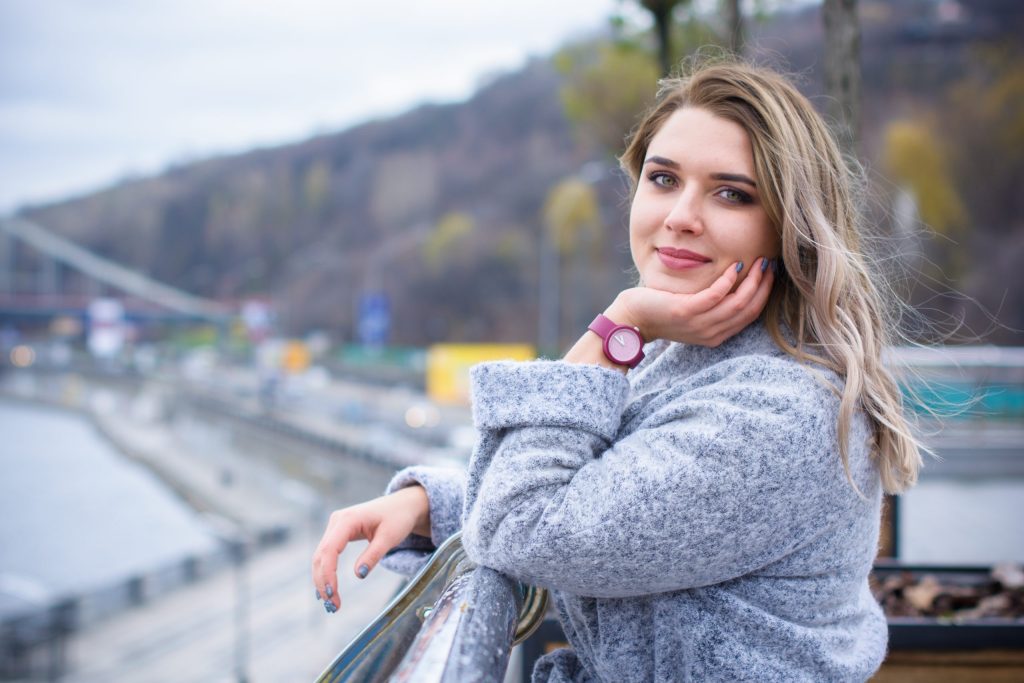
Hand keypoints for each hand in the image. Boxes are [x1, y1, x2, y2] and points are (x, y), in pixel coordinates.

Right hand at [311, 485, 429, 612]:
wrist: (403, 505)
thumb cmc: (399, 517)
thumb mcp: (390, 537)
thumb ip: (374, 555)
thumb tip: (359, 574)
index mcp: (348, 519)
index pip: (329, 550)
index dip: (328, 574)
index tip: (332, 594)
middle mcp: (337, 521)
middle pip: (321, 555)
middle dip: (323, 582)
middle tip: (333, 606)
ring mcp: (336, 526)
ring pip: (321, 556)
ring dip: (323, 580)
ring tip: (331, 603)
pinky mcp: (338, 532)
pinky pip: (327, 554)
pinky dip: (326, 572)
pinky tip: (327, 589)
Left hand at [610, 257, 774, 347]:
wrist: (632, 321)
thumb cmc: (661, 311)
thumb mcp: (692, 312)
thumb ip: (712, 305)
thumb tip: (732, 282)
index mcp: (716, 335)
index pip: (751, 315)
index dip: (764, 293)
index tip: (770, 273)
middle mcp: (711, 333)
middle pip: (750, 309)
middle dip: (764, 285)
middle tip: (770, 263)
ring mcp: (699, 324)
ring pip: (738, 302)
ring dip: (752, 280)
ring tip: (758, 261)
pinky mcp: (686, 312)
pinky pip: (716, 295)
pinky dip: (728, 279)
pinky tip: (734, 265)